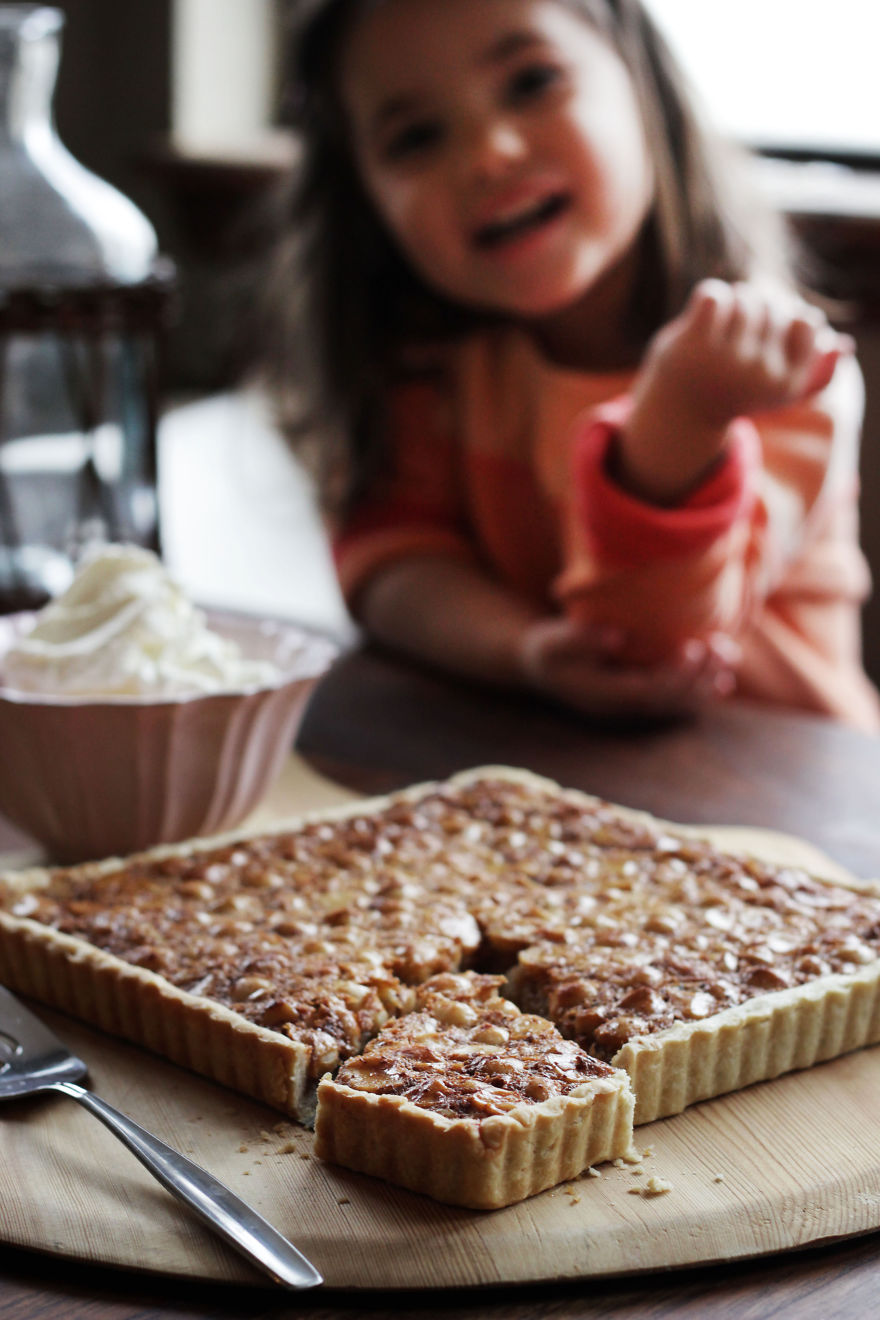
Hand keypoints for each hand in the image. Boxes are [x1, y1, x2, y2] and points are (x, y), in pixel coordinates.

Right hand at [518, 617, 737, 721]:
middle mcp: (623, 708)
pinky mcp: (642, 696)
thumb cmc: (549, 649)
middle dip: (698, 677)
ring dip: (705, 683)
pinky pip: (677, 700)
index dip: (673, 675)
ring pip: (677, 703)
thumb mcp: (555, 641)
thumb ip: (581, 639)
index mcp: (603, 696)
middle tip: (721, 649)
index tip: (693, 648)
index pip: (646, 691)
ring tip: (729, 655)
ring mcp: (633, 706)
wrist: (544, 666)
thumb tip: (617, 637)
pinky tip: (723, 676)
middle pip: (668, 700)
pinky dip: (701, 688)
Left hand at [617, 279, 853, 502]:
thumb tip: (842, 345)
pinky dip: (710, 295)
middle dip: (758, 306)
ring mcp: (725, 360)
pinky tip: (704, 311)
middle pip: (774, 306)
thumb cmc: (734, 392)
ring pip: (743, 297)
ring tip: (723, 321)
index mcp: (786, 384)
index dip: (790, 316)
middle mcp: (759, 374)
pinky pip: (714, 294)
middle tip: (740, 324)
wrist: (678, 415)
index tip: (772, 328)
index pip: (808, 322)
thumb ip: (811, 369)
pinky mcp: (693, 345)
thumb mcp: (776, 386)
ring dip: (733, 301)